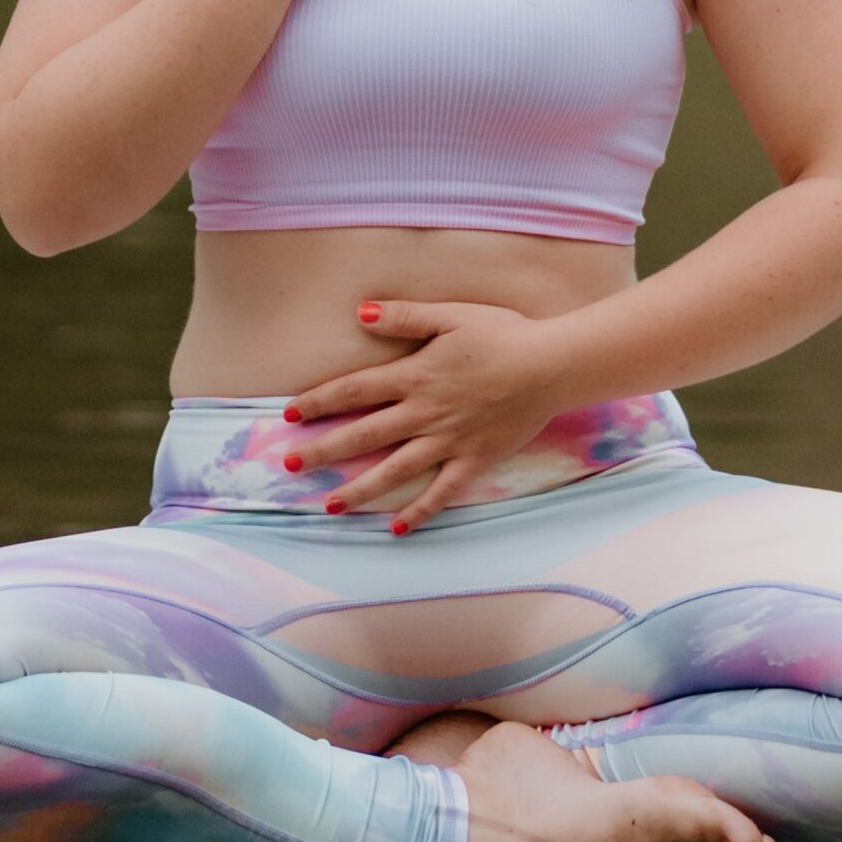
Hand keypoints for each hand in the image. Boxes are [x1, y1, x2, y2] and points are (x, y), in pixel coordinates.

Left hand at [279, 298, 570, 533]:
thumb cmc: (503, 334)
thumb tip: (359, 312)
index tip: (289, 414)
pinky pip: (442, 492)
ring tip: (329, 506)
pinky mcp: (474, 460)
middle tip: (290, 464)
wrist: (552, 365)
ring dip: (360, 489)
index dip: (320, 401)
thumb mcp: (451, 315)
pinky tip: (397, 529)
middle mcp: (425, 412)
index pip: (355, 390)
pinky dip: (419, 511)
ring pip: (395, 470)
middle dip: (324, 450)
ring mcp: (449, 440)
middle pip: (365, 434)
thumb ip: (405, 316)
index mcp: (415, 376)